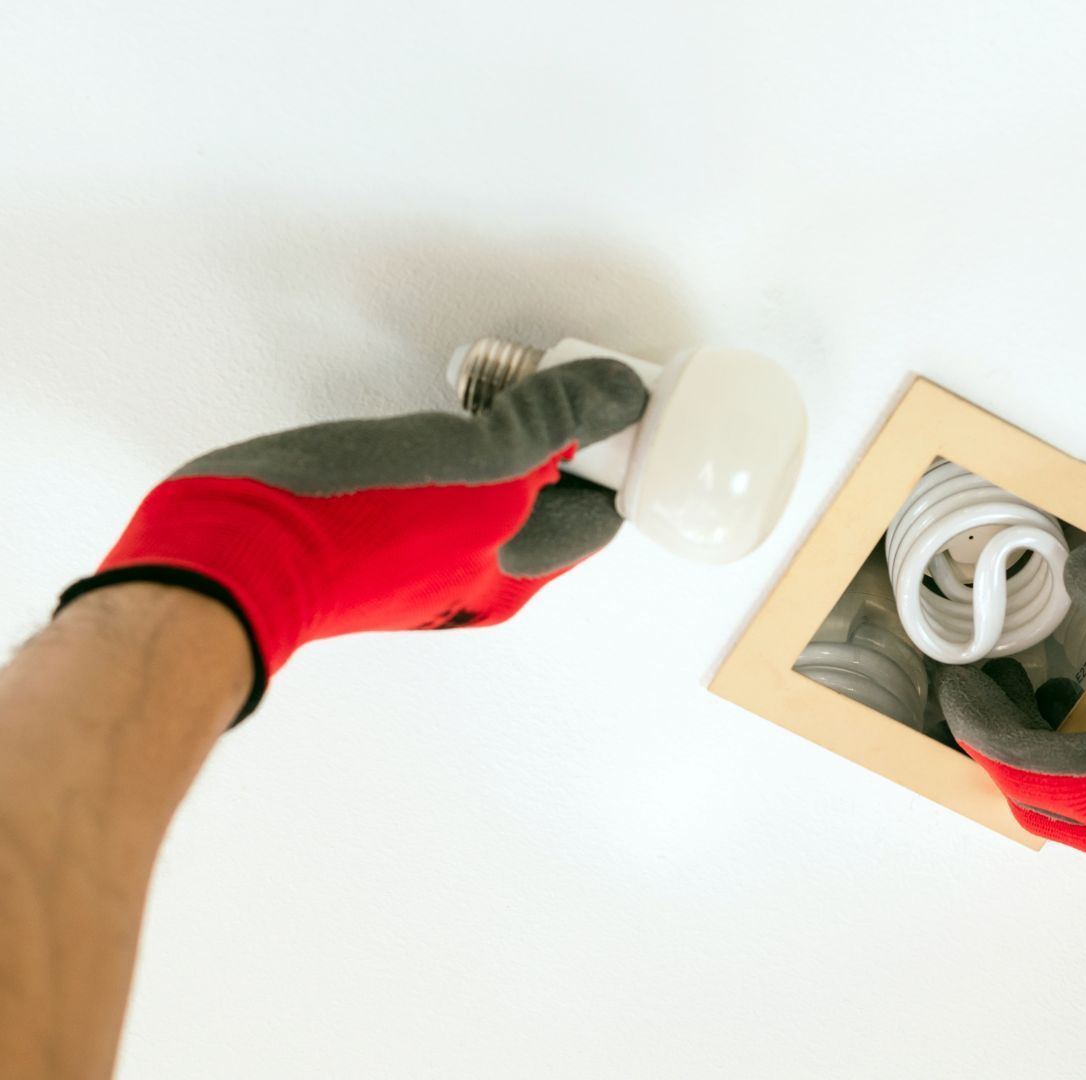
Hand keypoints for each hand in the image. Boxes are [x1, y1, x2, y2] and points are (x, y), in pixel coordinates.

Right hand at [61, 358, 647, 721]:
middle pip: (552, 504)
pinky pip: (439, 497)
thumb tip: (622, 395)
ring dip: (505, 448)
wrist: (229, 553)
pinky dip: (452, 459)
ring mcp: (424, 568)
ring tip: (493, 395)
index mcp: (517, 571)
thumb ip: (552, 423)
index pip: (601, 511)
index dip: (616, 451)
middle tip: (547, 383)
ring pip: (494, 498)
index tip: (607, 395)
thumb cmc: (356, 517)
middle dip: (561, 443)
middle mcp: (479, 581)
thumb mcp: (476, 459)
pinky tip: (432, 426)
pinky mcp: (371, 547)